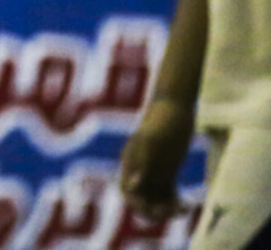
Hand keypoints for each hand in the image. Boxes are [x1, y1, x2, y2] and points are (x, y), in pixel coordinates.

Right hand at [118, 96, 192, 219]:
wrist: (175, 106)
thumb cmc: (163, 119)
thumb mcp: (152, 140)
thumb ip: (141, 160)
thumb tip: (133, 184)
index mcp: (131, 162)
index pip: (127, 192)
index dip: (138, 204)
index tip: (155, 209)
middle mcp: (141, 169)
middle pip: (141, 199)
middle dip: (154, 210)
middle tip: (172, 211)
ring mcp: (154, 170)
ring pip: (155, 199)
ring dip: (167, 210)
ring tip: (183, 209)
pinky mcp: (168, 170)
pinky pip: (169, 194)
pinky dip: (176, 203)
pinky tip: (188, 204)